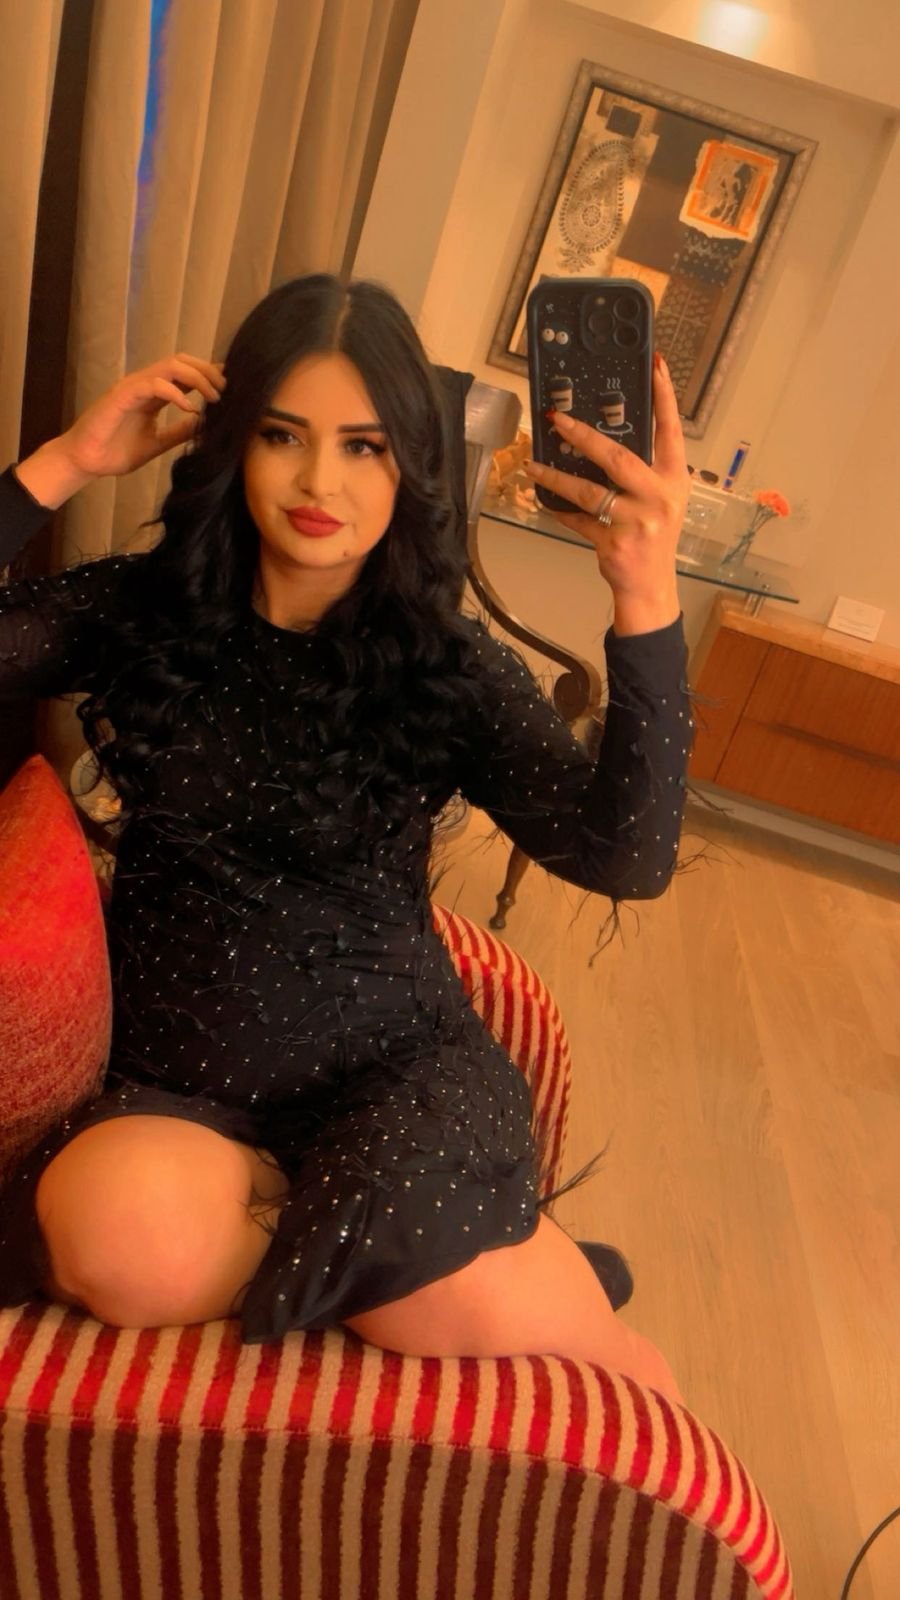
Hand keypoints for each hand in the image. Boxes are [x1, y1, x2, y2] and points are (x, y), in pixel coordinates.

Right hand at [57, 354, 225, 479]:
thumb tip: (205, 424)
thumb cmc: (116, 451)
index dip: (208, 375)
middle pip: (182, 362)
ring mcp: (133, 387)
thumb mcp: (158, 442)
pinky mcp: (122, 395)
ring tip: (214, 397)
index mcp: (153, 394)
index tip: (230, 387)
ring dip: (198, 378)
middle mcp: (145, 385)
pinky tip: (190, 408)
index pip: (185, 374)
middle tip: (227, 390)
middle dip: (209, 371)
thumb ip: (179, 432)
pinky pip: (153, 384)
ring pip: (171, 366)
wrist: (86, 461)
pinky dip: (176, 393)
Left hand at [523, 355, 688, 633]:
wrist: (651, 586)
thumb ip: (644, 469)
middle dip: (584, 436)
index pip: (670, 429)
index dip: (663, 396)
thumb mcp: (661, 498)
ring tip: (534, 463)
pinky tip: (544, 500)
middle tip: (558, 418)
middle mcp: (659, 497)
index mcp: (675, 479)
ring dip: (557, 476)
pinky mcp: (614, 542)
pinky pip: (578, 520)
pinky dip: (560, 511)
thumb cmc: (653, 535)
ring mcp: (637, 521)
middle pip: (618, 458)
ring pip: (589, 491)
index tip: (654, 364)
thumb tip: (607, 436)